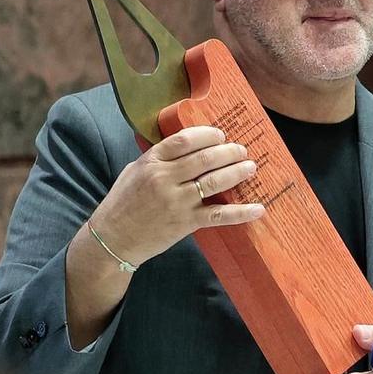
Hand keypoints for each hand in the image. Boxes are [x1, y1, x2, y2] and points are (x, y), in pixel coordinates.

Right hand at [88, 125, 263, 265]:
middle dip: (229, 152)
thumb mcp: (134, 171)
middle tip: (242, 151)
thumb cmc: (123, 203)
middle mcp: (164, 178)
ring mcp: (176, 201)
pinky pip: (219, 215)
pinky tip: (258, 209)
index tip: (221, 135)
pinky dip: (241, 212)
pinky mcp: (186, 222)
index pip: (185, 140)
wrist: (113, 238)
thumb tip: (187, 145)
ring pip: (215, 181)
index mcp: (151, 162)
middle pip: (205, 158)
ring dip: (237, 172)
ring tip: (250, 167)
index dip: (208, 135)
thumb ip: (159, 158)